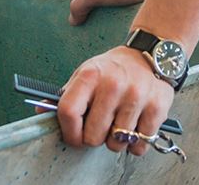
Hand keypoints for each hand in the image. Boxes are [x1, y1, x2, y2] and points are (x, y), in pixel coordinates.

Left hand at [56, 45, 172, 155]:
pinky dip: (137, 143)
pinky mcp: (157, 107)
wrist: (150, 54)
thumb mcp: (85, 74)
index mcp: (90, 75)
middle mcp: (113, 84)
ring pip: (116, 143)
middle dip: (95, 137)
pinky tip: (136, 126)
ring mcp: (136, 96)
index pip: (68, 112)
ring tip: (119, 123)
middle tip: (101, 126)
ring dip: (116, 141)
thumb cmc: (112, 70)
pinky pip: (140, 145)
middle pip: (93, 135)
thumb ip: (65, 96)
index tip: (74, 136)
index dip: (68, 132)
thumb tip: (41, 112)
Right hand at [68, 0, 150, 25]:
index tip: (69, 17)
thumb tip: (72, 19)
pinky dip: (111, 18)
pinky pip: (113, 11)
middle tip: (83, 27)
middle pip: (87, 1)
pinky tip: (111, 26)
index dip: (69, 3)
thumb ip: (79, 4)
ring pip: (100, 7)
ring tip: (97, 30)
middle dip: (85, 13)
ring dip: (99, 18)